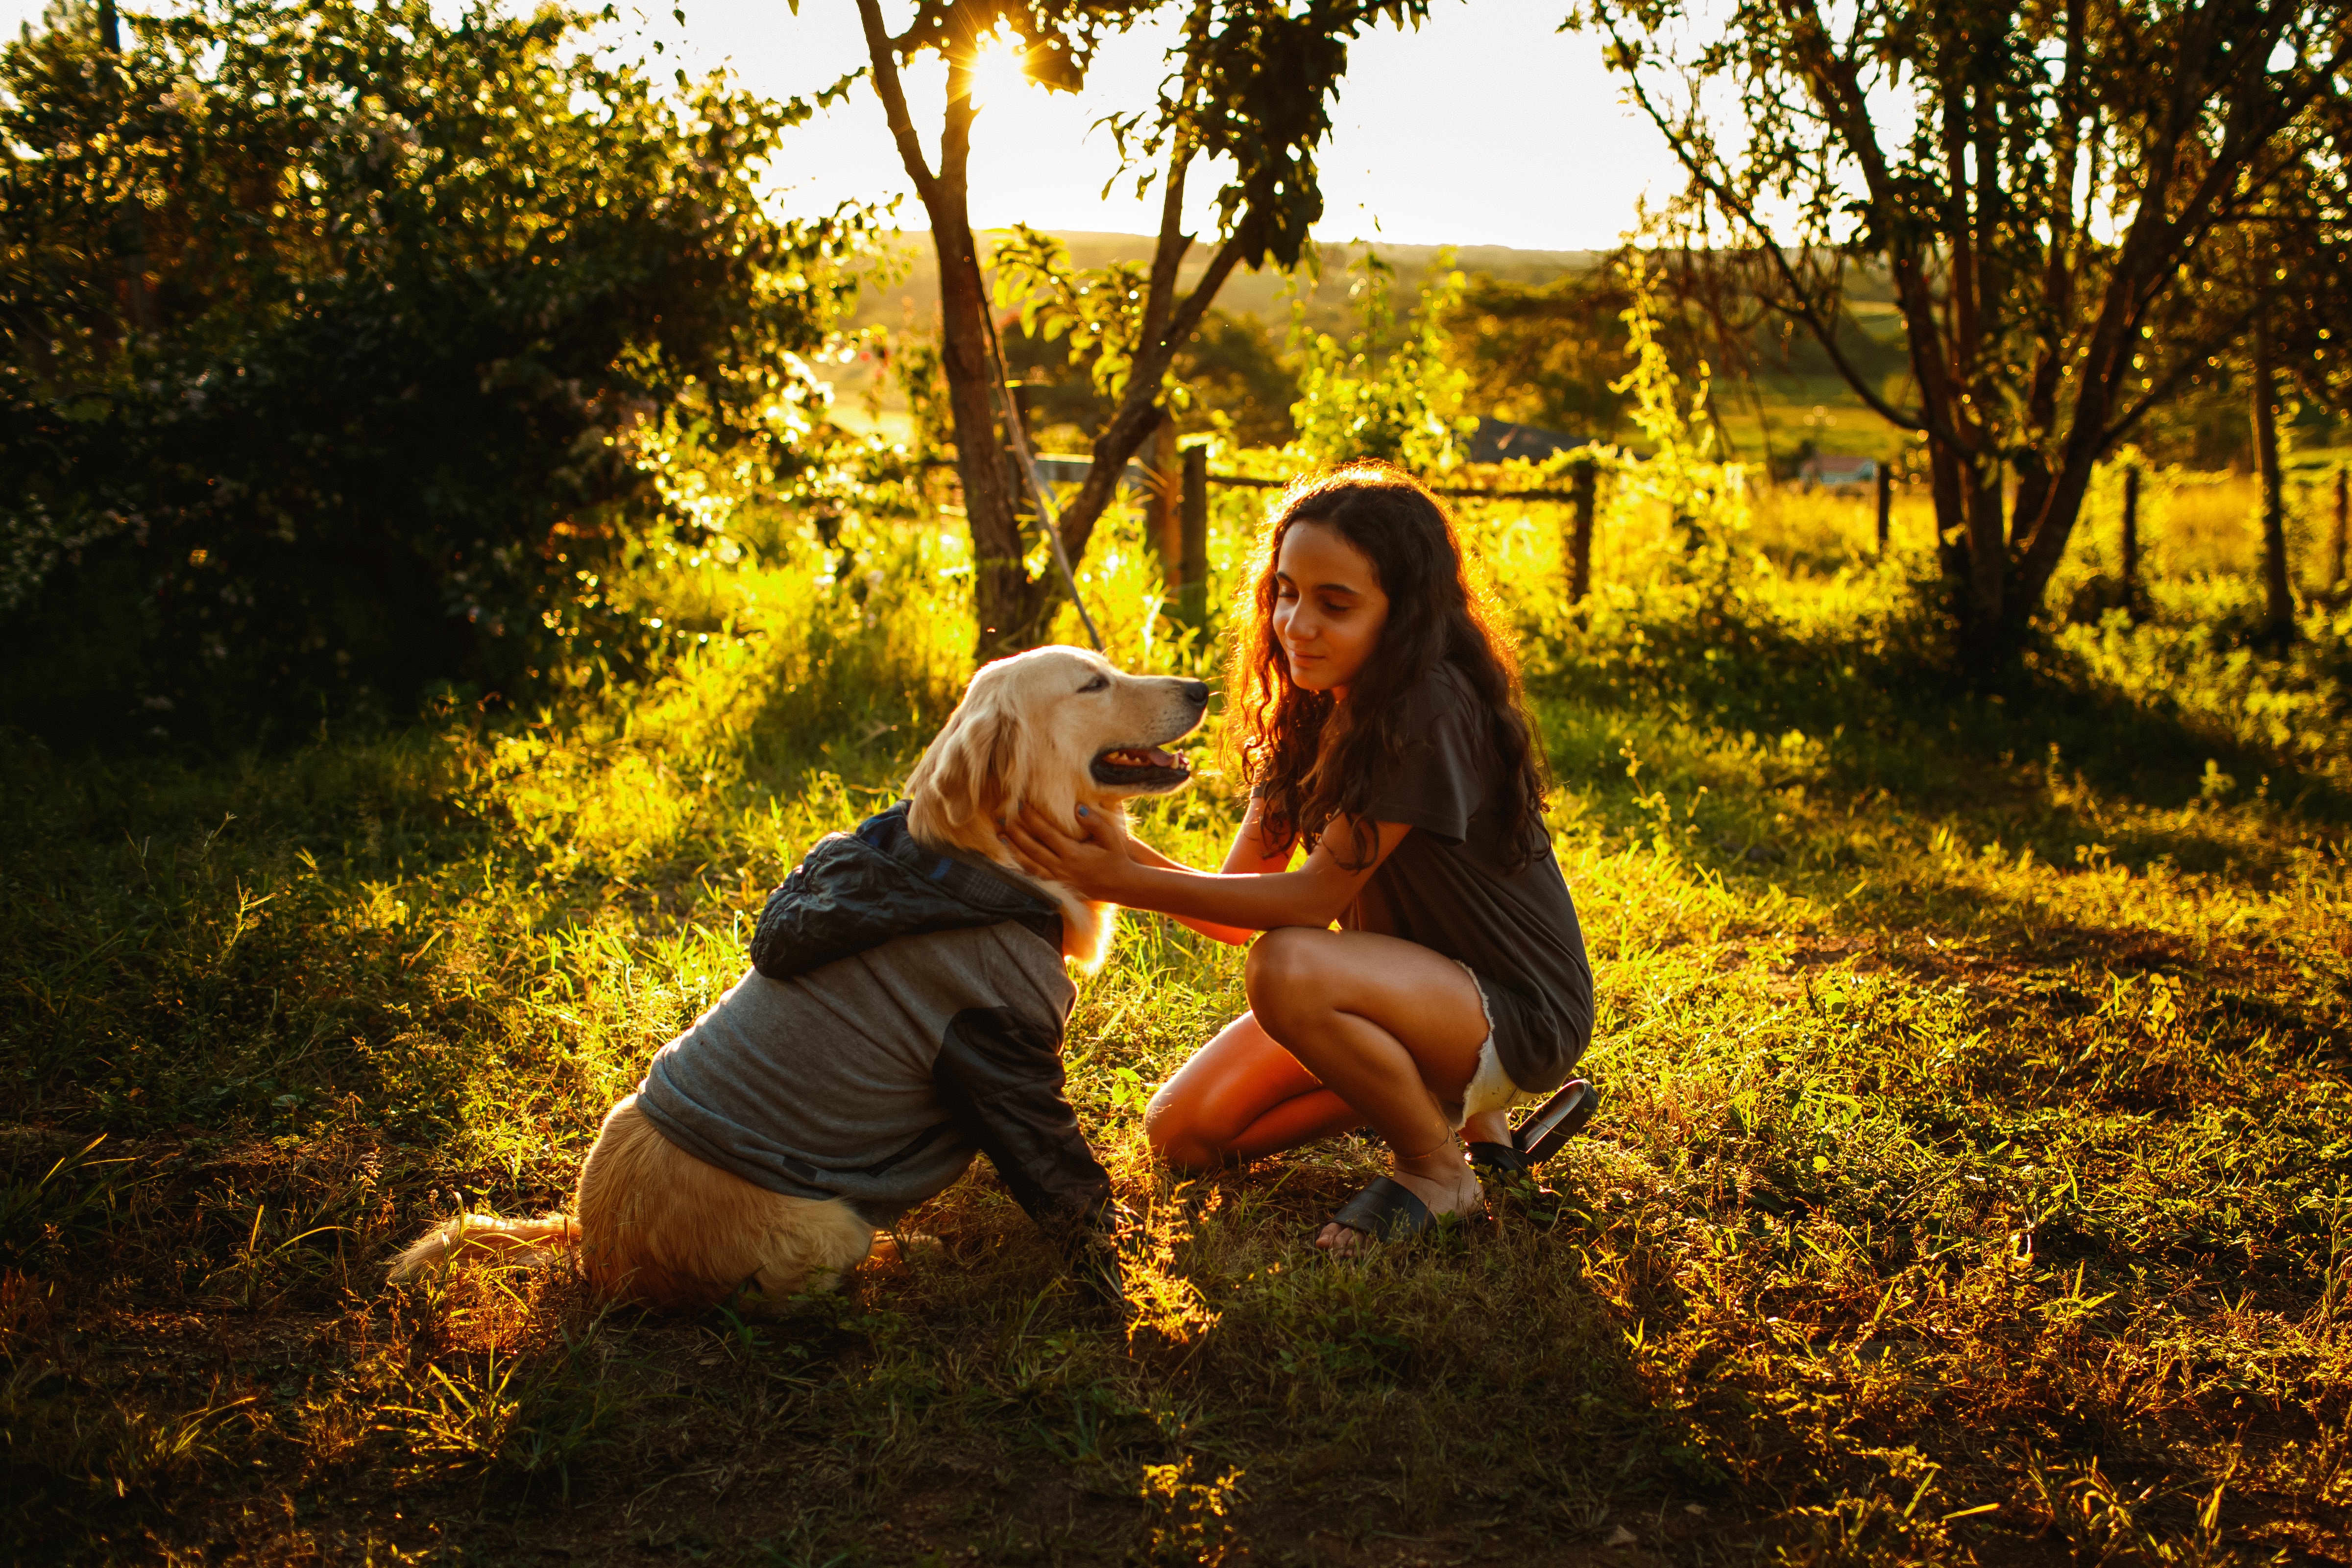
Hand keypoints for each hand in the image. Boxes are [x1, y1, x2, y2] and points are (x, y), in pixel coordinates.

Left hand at [1001, 803, 1134, 901]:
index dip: (1031, 818)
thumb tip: (1077, 808)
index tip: (1020, 805)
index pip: (1046, 833)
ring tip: (1001, 835)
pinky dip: (1020, 866)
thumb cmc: (1116, 858)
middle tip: (1002, 817)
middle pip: (1031, 848)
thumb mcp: (1111, 837)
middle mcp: (1062, 867)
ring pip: (1029, 863)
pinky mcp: (1057, 886)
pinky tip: (1011, 856)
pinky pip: (1034, 875)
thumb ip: (1095, 822)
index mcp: (1073, 854)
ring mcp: (1058, 878)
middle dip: (1015, 832)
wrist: (1122, 885)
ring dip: (1013, 848)